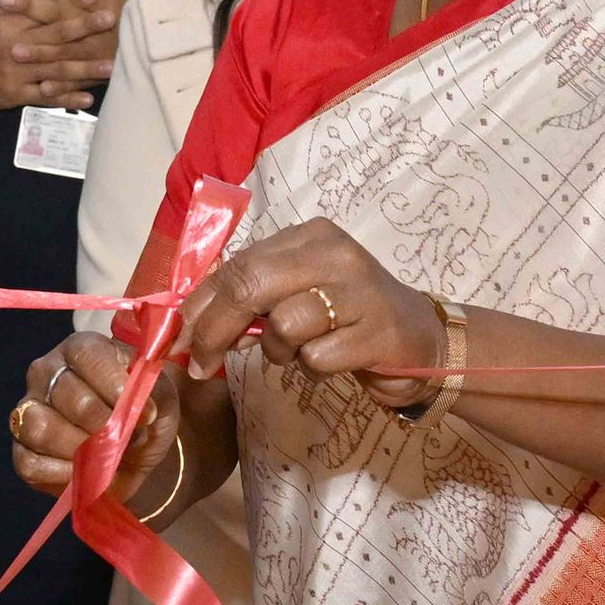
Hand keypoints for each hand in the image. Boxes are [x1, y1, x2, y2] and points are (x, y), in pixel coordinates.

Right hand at [0, 0, 135, 124]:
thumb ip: (21, 8)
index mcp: (10, 23)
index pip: (45, 9)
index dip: (71, 2)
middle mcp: (15, 47)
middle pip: (55, 37)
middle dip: (85, 28)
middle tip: (112, 20)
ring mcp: (17, 74)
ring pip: (56, 69)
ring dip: (85, 69)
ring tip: (112, 65)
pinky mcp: (16, 95)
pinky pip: (46, 97)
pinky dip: (67, 97)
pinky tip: (89, 98)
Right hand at [9, 332, 178, 502]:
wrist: (135, 457)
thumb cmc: (145, 417)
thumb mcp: (162, 399)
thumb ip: (154, 394)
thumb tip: (140, 411)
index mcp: (80, 349)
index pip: (86, 355)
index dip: (112, 382)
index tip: (142, 410)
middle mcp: (46, 373)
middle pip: (65, 393)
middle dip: (101, 423)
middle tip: (123, 438)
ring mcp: (28, 411)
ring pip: (39, 427)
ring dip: (78, 447)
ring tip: (102, 456)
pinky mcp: (22, 451)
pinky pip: (30, 463)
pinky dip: (61, 473)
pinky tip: (82, 472)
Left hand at [177, 219, 445, 408]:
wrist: (424, 340)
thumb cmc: (349, 316)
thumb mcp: (300, 289)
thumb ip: (253, 292)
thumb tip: (189, 317)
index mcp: (311, 236)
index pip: (238, 264)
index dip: (200, 303)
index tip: (179, 336)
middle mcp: (336, 255)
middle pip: (250, 286)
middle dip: (214, 329)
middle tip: (203, 363)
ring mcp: (361, 292)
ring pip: (283, 326)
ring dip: (278, 352)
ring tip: (298, 353)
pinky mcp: (379, 334)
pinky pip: (317, 358)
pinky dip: (314, 368)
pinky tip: (333, 360)